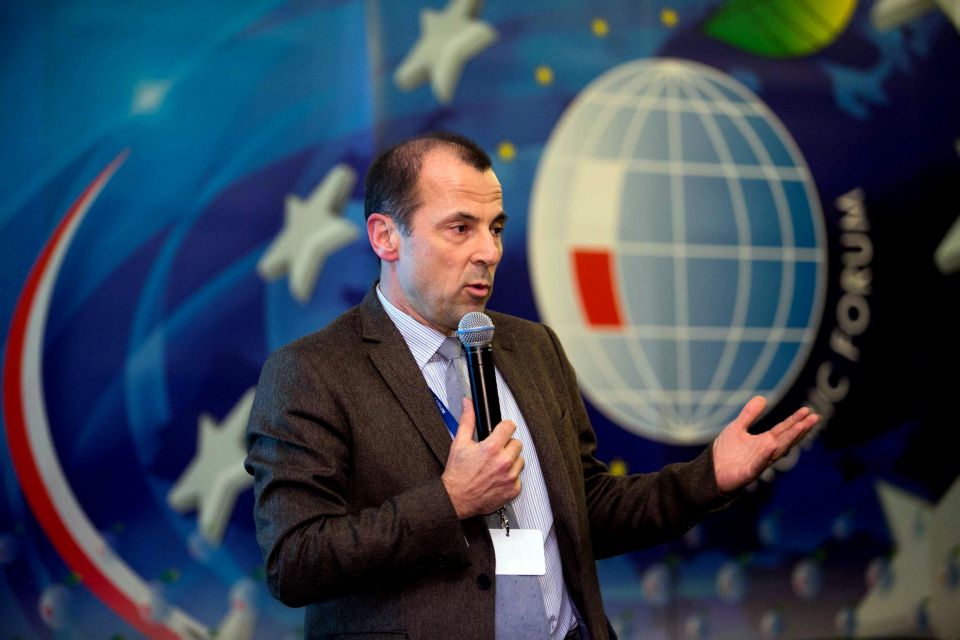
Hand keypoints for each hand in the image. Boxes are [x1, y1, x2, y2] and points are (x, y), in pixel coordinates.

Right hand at [441, 398, 523, 518]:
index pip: (510, 426)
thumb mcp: (459, 443)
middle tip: (494, 452)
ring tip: (495, 466)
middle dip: (506, 445)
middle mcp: (503, 462)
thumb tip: (468, 404)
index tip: (501, 431)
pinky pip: (519, 477)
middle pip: (517, 443)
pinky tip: (498, 478)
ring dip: (510, 461)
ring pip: (520, 460)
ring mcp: (510, 477)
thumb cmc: (457, 474)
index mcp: (491, 448)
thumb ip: (467, 421)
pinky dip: (511, 478)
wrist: (456, 499)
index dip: (504, 427)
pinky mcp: (513, 490)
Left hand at [712, 396, 818, 493]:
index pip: (783, 429)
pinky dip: (765, 456)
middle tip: (814, 417)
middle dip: (800, 429)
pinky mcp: (748, 473)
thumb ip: (749, 415)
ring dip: (789, 439)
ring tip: (801, 427)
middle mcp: (766, 452)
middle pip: (786, 439)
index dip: (795, 420)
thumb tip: (762, 398)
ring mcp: (759, 463)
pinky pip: (758, 464)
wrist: (712, 472)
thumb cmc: (725, 453)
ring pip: (778, 450)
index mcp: (764, 442)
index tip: (807, 410)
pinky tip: (771, 446)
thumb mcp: (737, 428)